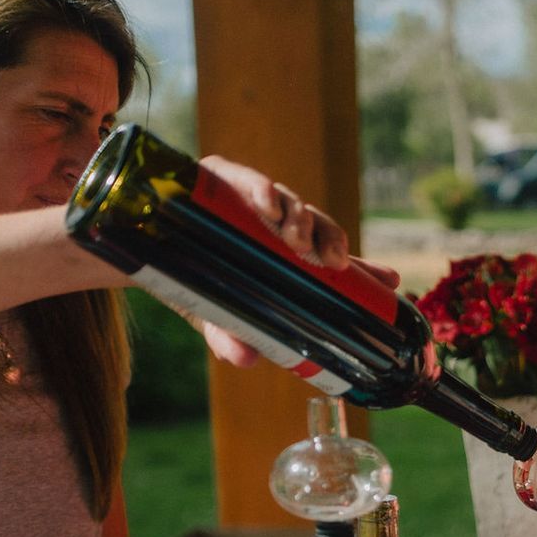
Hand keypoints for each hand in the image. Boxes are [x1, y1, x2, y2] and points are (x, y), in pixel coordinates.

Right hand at [184, 155, 400, 367]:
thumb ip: (230, 338)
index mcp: (286, 255)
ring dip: (299, 219)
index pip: (334, 260)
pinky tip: (268, 202)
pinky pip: (246, 178)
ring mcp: (252, 198)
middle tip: (333, 261)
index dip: (366, 270)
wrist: (145, 246)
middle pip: (318, 227)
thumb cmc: (192, 283)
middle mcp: (276, 224)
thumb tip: (246, 360)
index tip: (391, 281)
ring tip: (296, 238)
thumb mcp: (217, 316)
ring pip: (291, 204)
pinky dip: (260, 188)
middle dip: (331, 242)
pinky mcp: (221, 175)